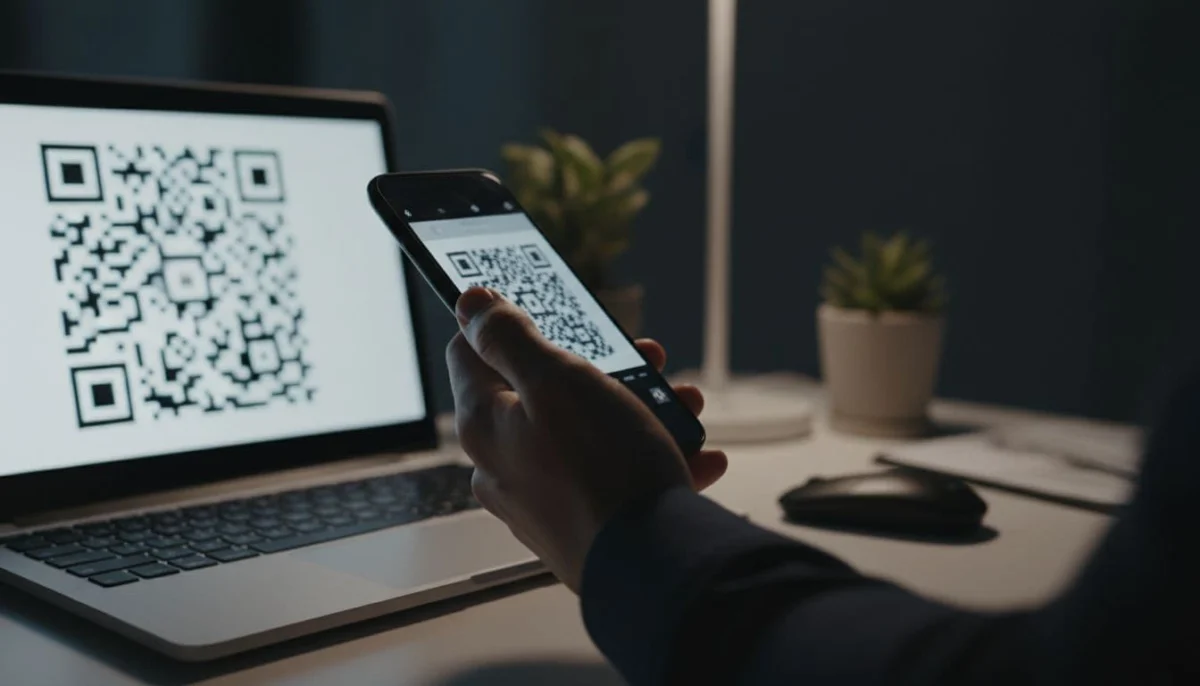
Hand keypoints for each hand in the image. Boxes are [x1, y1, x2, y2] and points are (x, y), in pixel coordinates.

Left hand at [447, 287, 727, 591]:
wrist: (651, 567)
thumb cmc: (604, 470)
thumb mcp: (556, 380)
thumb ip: (508, 337)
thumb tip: (469, 303)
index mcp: (485, 425)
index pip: (471, 353)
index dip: (508, 323)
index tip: (547, 310)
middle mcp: (503, 465)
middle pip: (542, 392)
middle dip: (601, 367)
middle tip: (644, 359)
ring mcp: (542, 500)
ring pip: (587, 433)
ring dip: (638, 410)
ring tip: (682, 406)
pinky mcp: (580, 527)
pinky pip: (612, 478)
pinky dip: (650, 458)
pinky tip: (692, 455)